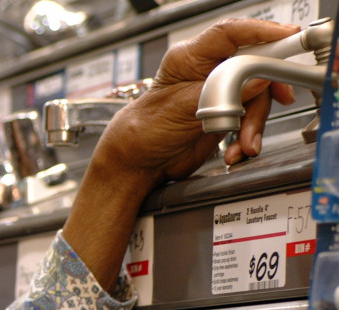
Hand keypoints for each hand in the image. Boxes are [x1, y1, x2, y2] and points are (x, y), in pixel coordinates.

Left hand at [99, 18, 299, 183]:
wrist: (139, 162)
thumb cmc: (144, 130)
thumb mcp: (182, 108)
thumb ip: (222, 92)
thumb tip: (258, 78)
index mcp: (188, 58)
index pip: (229, 33)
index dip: (261, 31)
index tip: (287, 36)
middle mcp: (206, 70)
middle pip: (253, 64)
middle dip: (267, 87)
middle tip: (281, 99)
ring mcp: (219, 91)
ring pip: (257, 95)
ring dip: (254, 123)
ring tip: (244, 143)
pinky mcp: (226, 112)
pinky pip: (251, 117)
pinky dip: (248, 134)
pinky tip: (236, 149)